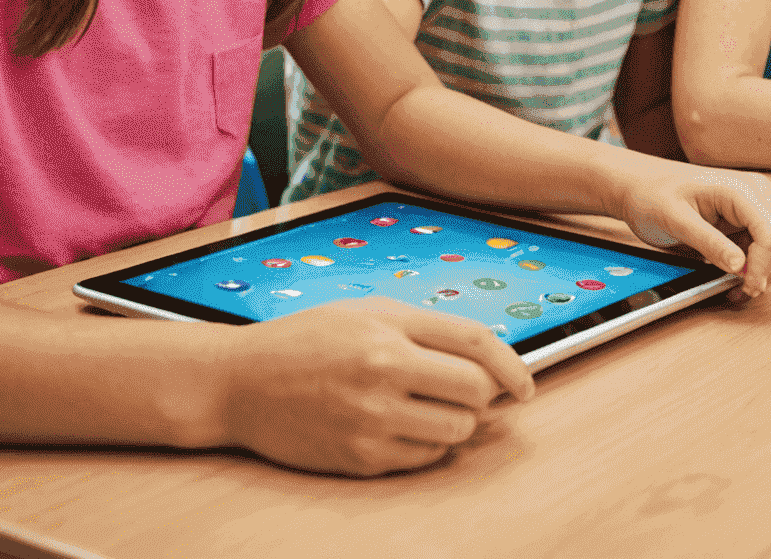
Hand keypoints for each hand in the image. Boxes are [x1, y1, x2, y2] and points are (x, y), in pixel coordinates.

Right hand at [217, 296, 533, 475]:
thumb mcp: (369, 310)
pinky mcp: (360, 460)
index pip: (478, 345)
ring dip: (461, 423)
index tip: (527, 384)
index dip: (514, 365)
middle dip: (485, 395)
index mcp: (391, 330)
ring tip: (438, 409)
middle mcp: (385, 373)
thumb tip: (486, 358)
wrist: (243, 382)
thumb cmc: (309, 339)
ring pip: (456, 433)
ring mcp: (373, 421)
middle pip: (475, 392)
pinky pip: (424, 460)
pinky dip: (429, 447)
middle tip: (472, 393)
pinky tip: (408, 427)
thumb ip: (427, 330)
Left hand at [613, 163, 770, 297]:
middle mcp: (758, 193)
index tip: (747, 286)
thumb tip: (740, 265)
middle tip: (741, 289)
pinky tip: (741, 274)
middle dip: (769, 271)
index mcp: (740, 188)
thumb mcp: (675, 220)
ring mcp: (760, 206)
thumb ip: (709, 242)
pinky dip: (767, 268)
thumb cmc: (654, 196)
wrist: (644, 187)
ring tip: (740, 283)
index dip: (764, 265)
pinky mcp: (755, 221)